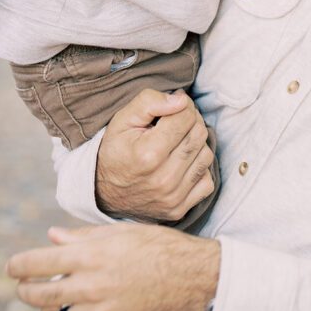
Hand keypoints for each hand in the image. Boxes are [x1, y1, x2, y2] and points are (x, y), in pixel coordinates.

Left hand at [7, 223, 220, 310]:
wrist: (192, 276)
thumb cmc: (158, 247)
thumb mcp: (121, 232)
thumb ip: (83, 237)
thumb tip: (52, 236)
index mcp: (91, 255)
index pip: (39, 262)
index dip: (19, 266)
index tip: (12, 268)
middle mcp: (92, 285)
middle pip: (40, 295)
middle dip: (26, 292)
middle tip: (26, 288)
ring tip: (53, 309)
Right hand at [95, 89, 214, 220]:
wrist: (102, 192)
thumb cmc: (116, 150)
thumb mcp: (122, 119)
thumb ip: (150, 102)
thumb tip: (181, 100)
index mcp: (148, 153)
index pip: (185, 117)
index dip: (183, 105)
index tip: (173, 105)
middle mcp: (163, 178)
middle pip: (199, 134)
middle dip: (191, 120)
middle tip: (176, 120)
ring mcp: (173, 197)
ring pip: (206, 155)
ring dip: (196, 143)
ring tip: (178, 141)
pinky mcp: (179, 209)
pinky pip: (207, 181)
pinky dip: (199, 169)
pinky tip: (182, 163)